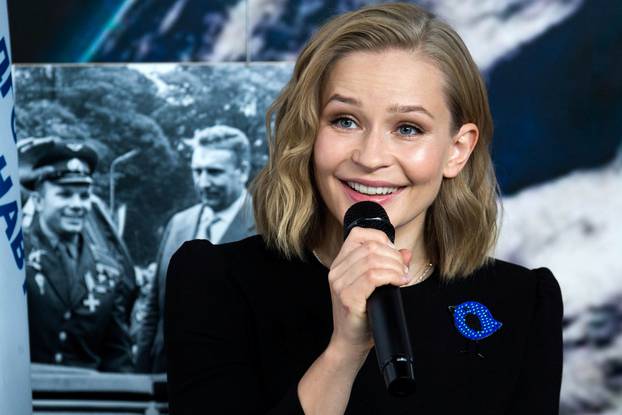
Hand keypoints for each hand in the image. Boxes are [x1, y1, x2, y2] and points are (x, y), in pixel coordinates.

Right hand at [326, 227, 412, 358]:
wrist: (350, 343)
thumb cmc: (363, 315)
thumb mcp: (375, 286)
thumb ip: (389, 266)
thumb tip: (405, 252)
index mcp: (340, 263)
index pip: (359, 234)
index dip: (382, 239)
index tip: (394, 254)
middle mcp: (336, 270)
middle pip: (370, 247)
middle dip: (393, 256)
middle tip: (403, 271)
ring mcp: (340, 283)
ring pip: (372, 260)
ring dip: (394, 267)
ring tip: (402, 278)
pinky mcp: (348, 297)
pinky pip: (372, 276)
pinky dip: (391, 276)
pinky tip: (399, 282)